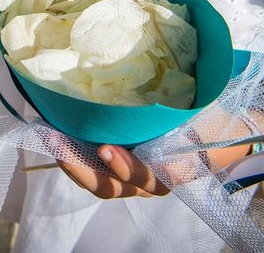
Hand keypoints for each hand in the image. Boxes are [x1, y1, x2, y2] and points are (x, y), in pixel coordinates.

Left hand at [56, 106, 253, 198]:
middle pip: (112, 187)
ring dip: (71, 164)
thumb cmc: (207, 118)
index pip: (150, 178)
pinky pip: (92, 170)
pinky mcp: (114, 167)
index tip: (107, 149)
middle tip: (60, 145)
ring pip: (97, 182)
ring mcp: (128, 177)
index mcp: (174, 169)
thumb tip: (190, 75)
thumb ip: (193, 107)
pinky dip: (72, 156)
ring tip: (50, 138)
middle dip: (82, 169)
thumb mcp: (206, 111)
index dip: (128, 169)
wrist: (213, 130)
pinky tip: (53, 134)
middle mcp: (149, 180)